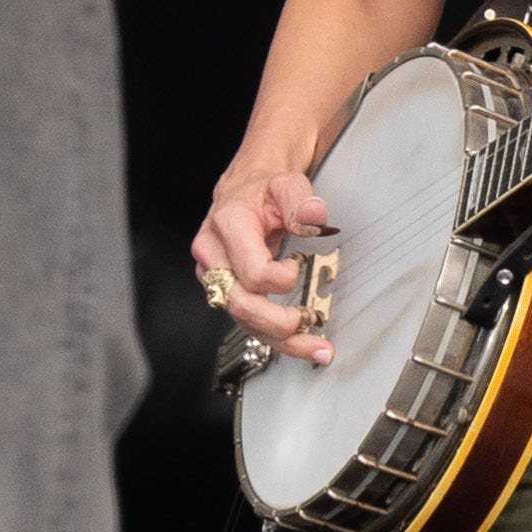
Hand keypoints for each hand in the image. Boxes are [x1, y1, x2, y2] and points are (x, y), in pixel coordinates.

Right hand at [195, 168, 340, 366]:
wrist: (243, 191)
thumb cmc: (263, 191)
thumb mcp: (287, 184)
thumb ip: (302, 201)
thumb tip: (314, 218)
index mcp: (229, 226)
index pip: (251, 271)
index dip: (280, 278)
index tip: (298, 265)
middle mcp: (214, 254)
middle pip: (241, 304)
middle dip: (278, 323)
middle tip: (312, 322)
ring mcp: (215, 275)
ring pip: (242, 320)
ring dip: (281, 339)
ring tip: (317, 347)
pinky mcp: (223, 289)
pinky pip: (246, 320)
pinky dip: (274, 335)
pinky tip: (301, 342)